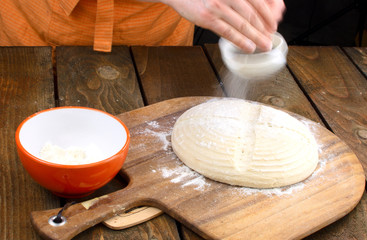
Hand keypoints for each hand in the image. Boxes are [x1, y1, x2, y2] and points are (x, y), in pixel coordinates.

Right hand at [162, 0, 284, 52]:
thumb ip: (240, 0)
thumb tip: (259, 12)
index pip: (258, 1)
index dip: (268, 14)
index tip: (274, 24)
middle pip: (252, 13)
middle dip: (264, 28)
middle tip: (270, 37)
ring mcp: (217, 6)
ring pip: (242, 24)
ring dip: (255, 36)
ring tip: (263, 44)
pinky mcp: (207, 18)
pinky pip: (228, 32)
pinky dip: (240, 41)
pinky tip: (248, 47)